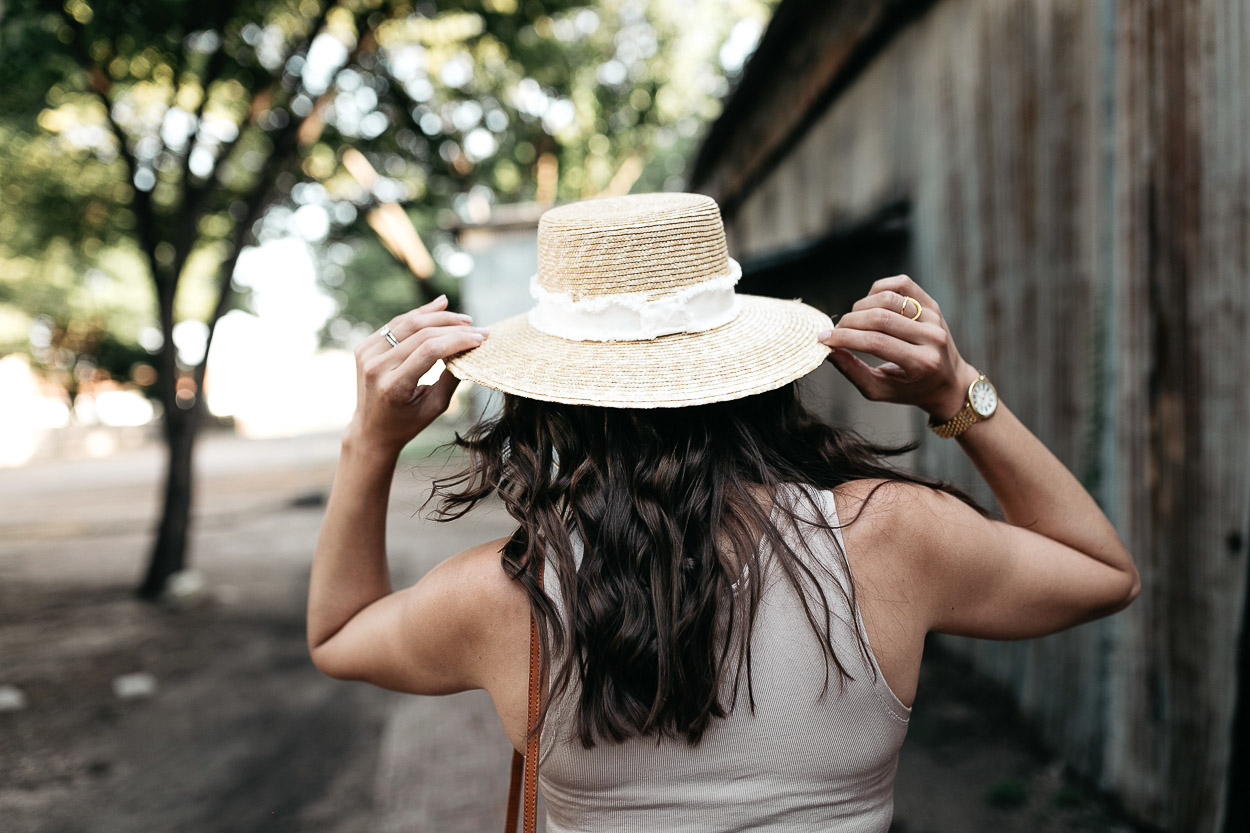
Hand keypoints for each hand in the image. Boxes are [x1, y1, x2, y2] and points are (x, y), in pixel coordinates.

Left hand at [346, 294, 488, 454]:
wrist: (371, 429)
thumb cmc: (408, 422)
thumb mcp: (435, 406)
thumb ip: (452, 377)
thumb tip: (470, 350)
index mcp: (394, 385)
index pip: (430, 350)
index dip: (458, 340)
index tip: (480, 338)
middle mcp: (376, 367)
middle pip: (420, 333)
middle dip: (453, 327)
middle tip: (477, 328)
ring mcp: (367, 354)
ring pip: (408, 322)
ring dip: (439, 316)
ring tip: (464, 319)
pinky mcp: (364, 347)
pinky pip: (396, 324)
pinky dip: (420, 314)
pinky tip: (440, 306)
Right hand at [816, 275, 978, 419]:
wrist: (949, 381)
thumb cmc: (910, 390)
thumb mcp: (879, 391)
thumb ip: (853, 372)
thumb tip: (828, 351)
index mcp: (922, 363)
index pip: (875, 342)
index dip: (844, 338)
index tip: (823, 339)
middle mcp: (932, 337)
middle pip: (880, 318)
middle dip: (849, 322)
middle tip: (835, 332)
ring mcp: (934, 317)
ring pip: (888, 298)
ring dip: (861, 307)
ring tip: (854, 321)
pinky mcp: (932, 304)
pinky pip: (901, 284)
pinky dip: (878, 290)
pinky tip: (870, 305)